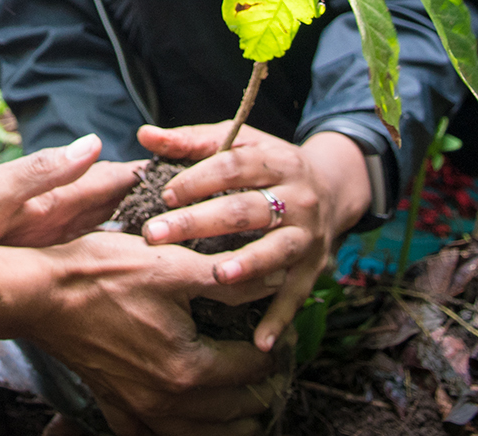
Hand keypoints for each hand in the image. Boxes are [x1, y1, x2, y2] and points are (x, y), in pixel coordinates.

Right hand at [0, 232, 282, 435]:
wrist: (40, 293)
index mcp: (189, 367)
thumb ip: (229, 278)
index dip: (273, 351)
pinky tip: (185, 422)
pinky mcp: (115, 407)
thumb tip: (277, 275)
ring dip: (231, 424)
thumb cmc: (102, 273)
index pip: (252, 368)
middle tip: (273, 371)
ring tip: (248, 408)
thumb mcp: (171, 265)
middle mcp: (168, 400)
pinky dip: (177, 434)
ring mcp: (139, 410)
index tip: (282, 336)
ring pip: (202, 435)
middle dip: (260, 391)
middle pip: (235, 410)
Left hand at [134, 125, 369, 352]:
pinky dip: (280, 319)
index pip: (232, 167)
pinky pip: (296, 295)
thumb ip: (190, 142)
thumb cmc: (265, 166)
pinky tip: (260, 342)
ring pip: (276, 250)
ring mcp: (307, 235)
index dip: (197, 180)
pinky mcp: (314, 267)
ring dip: (248, 265)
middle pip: (246, 210)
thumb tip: (144, 134)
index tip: (164, 195)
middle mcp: (296, 198)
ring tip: (218, 276)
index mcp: (274, 161)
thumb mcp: (236, 145)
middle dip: (200, 222)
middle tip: (157, 234)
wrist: (332, 188)